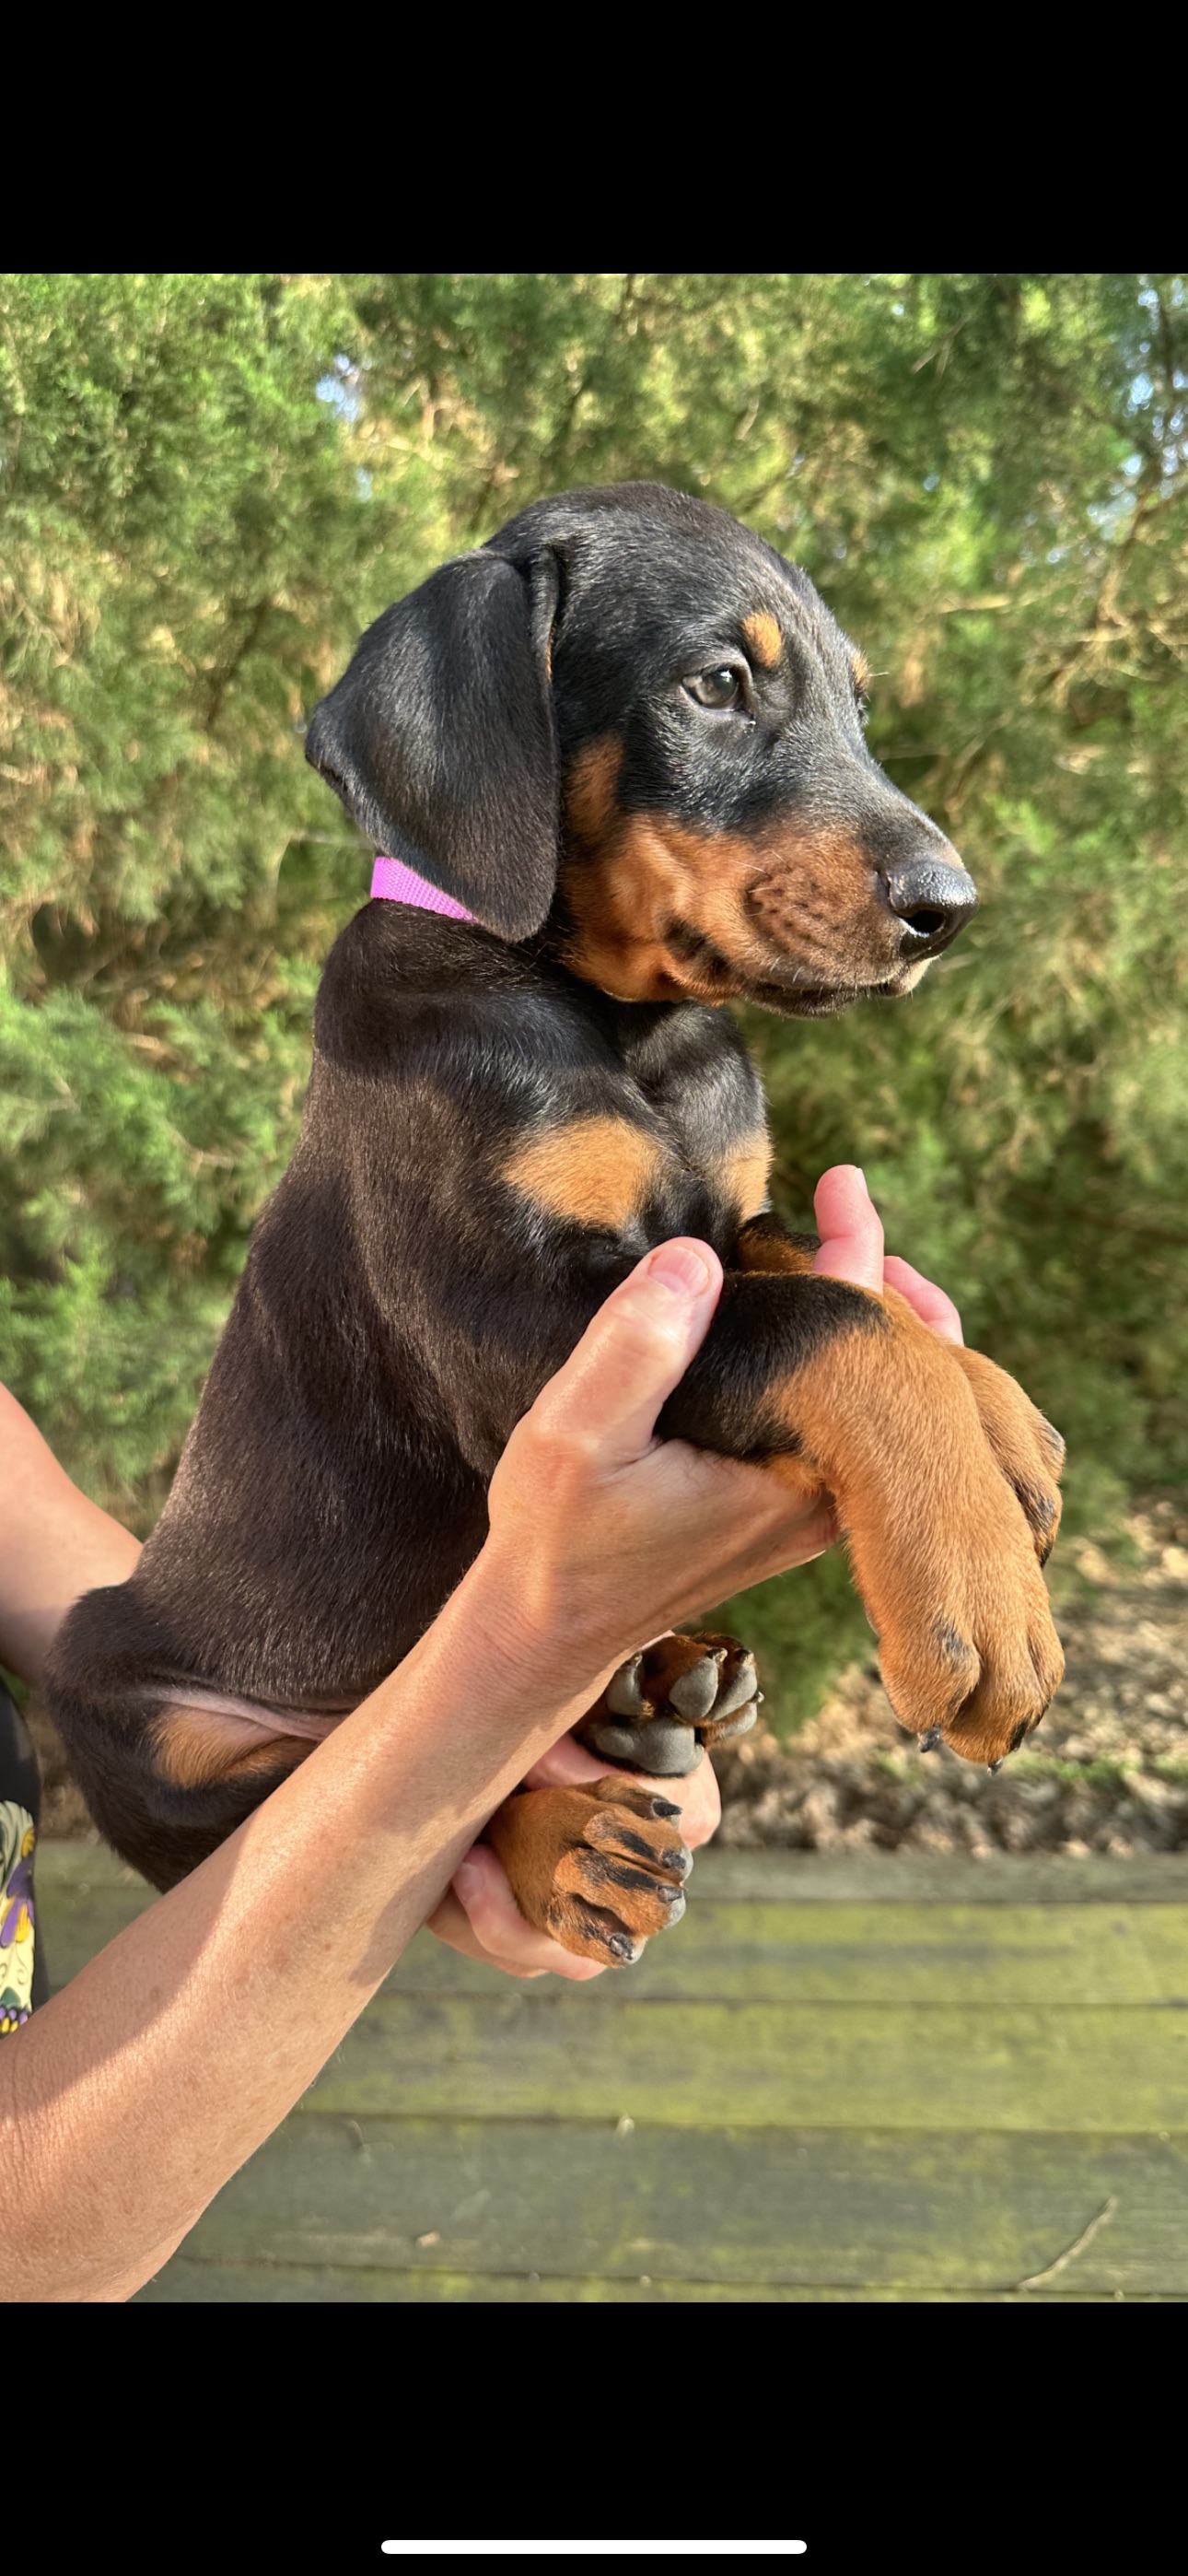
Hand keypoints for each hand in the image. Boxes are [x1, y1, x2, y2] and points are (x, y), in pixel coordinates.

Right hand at [429, 1164, 964, 1978]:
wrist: (548, 1635)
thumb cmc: (559, 1543)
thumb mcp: (578, 1441)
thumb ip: (635, 1352)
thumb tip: (695, 1260)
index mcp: (799, 1474)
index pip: (860, 1343)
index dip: (856, 1250)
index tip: (843, 1182)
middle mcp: (829, 1495)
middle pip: (897, 1369)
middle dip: (882, 1279)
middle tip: (847, 1196)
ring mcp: (816, 1507)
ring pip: (875, 1399)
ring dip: (863, 1318)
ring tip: (846, 1245)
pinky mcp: (789, 1511)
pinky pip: (841, 1422)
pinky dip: (833, 1362)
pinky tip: (802, 1317)